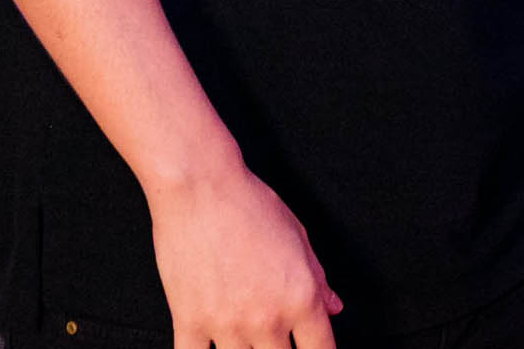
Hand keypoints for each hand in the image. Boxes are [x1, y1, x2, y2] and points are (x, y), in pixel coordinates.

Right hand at [148, 165, 341, 348]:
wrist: (201, 190)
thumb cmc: (252, 205)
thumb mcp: (299, 238)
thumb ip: (318, 279)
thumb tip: (334, 307)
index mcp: (300, 297)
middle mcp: (267, 318)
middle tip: (276, 341)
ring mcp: (226, 325)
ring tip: (246, 340)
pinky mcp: (189, 322)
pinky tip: (211, 348)